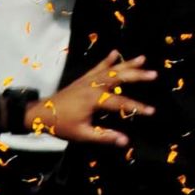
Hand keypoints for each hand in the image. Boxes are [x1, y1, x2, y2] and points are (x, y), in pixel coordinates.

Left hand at [29, 51, 156, 145]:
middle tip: (154, 74)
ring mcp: (86, 81)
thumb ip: (104, 137)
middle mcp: (91, 86)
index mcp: (92, 99)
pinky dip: (106, 60)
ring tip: (142, 58)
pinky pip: (96, 68)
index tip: (152, 111)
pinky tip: (114, 53)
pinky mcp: (82, 80)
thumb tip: (125, 141)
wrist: (40, 113)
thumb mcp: (82, 134)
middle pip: (117, 78)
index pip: (120, 102)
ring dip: (126, 64)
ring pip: (109, 70)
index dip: (137, 107)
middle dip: (136, 76)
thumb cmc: (61, 125)